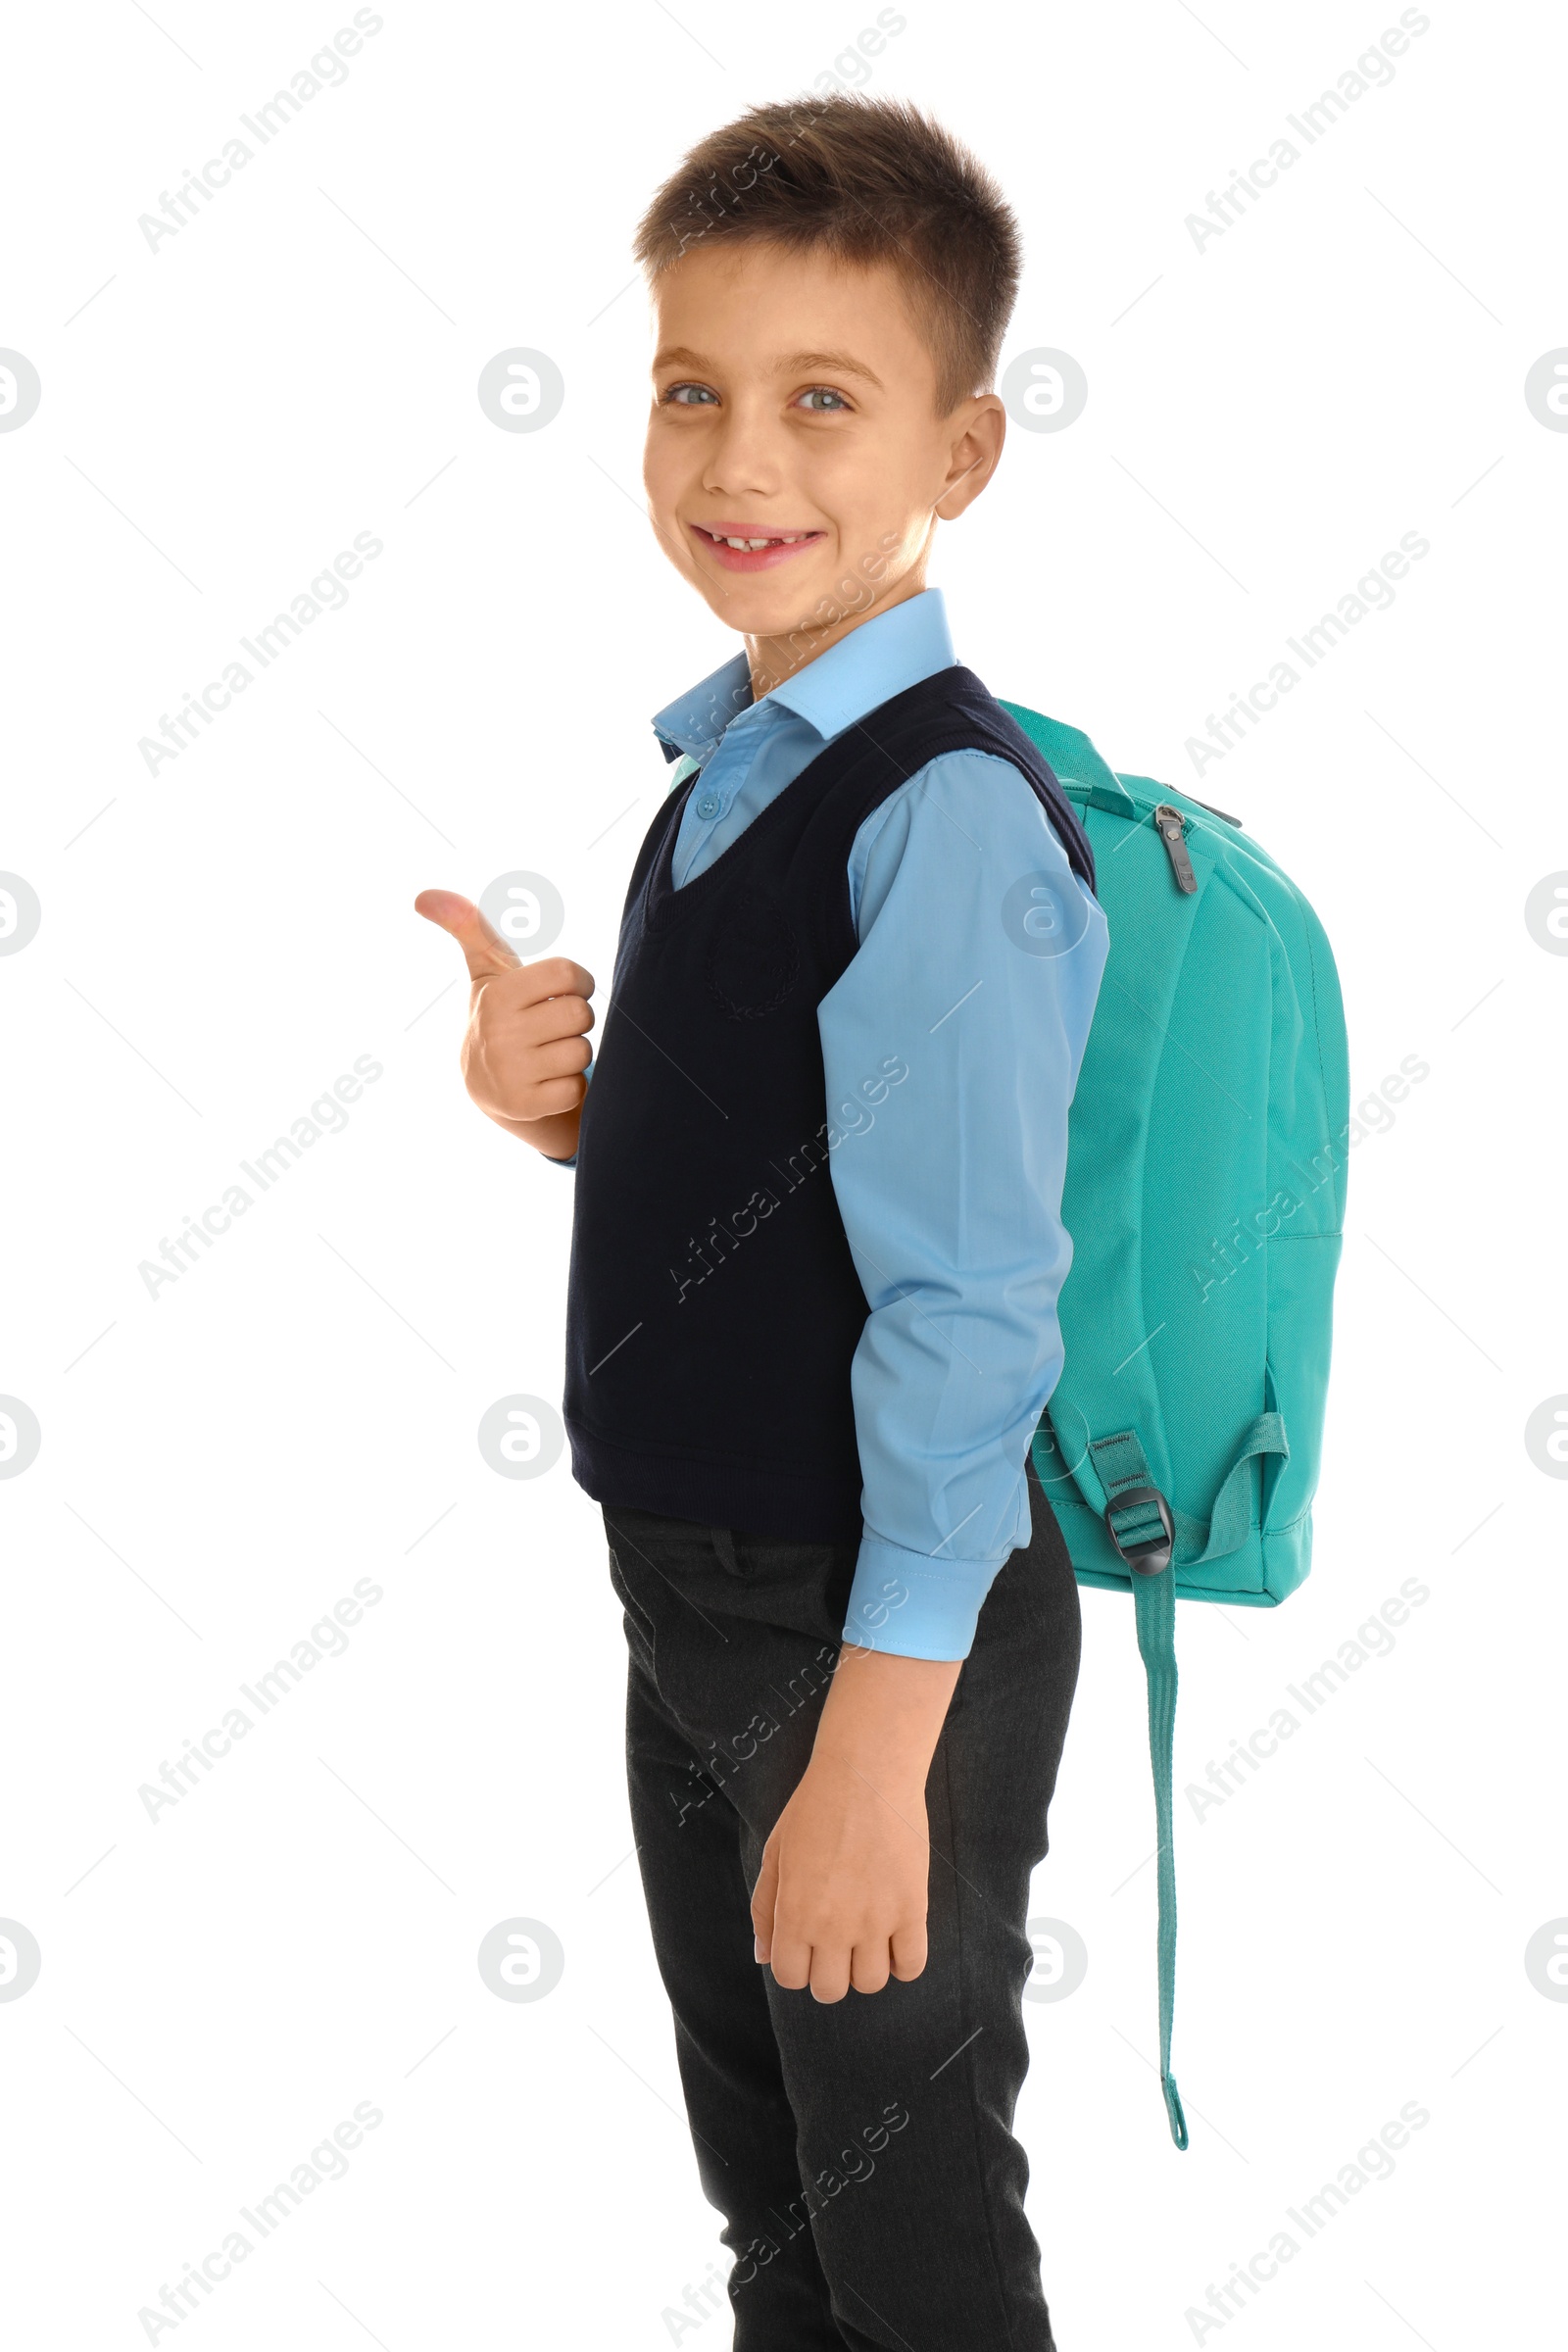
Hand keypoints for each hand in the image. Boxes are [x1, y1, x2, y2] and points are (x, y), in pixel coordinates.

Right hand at [414, 889, 593, 1156]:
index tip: (563, 990)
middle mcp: (498, 1033)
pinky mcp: (524, 1106)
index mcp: (496, 994)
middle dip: (576, 1019)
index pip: (569, 973)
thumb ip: (468, 926)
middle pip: (580, 1014)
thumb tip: (422, 896)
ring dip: (575, 1054)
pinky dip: (570, 1086)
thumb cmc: (500, 1013)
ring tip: (549, 1053)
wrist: (487, 1086)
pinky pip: (576, 1089)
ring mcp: (510, 1072)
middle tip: (554, 1026)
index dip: (578, 982)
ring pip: (582, 1052)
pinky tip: (548, 1081)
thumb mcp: (486, 969)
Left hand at [750, 1749, 931, 2002]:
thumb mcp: (775, 1854)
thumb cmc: (815, 1808)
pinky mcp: (912, 1909)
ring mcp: (875, 1921)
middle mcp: (833, 1927)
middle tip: (834, 1943)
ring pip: (871, 1984)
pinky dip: (902, 1962)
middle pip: (830, 1991)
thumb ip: (765, 1909)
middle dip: (828, 1973)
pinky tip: (894, 1937)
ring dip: (865, 1967)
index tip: (805, 1945)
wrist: (867, 1774)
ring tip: (865, 1937)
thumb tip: (763, 1956)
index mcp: (795, 1914)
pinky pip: (912, 1966)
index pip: (790, 1978)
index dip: (795, 1965)